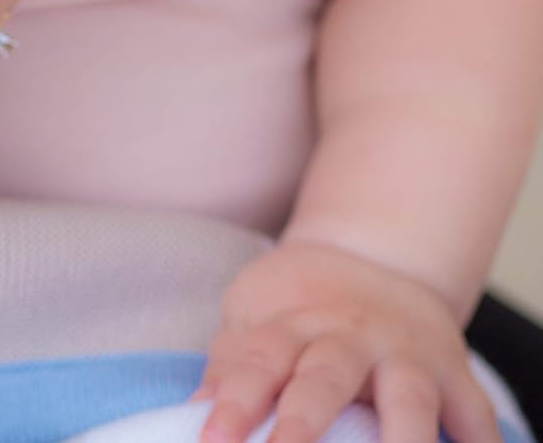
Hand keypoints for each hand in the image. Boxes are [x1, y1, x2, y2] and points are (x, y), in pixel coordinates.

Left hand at [196, 242, 499, 442]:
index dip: (233, 403)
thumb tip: (198, 405)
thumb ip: (231, 363)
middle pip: (326, 376)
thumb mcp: (254, 315)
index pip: (257, 362)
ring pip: (406, 394)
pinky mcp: (454, 371)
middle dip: (305, 420)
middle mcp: (349, 337)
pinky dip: (479, 441)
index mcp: (293, 324)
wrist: (370, 253)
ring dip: (402, 437)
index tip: (212, 440)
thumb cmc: (299, 303)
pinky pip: (474, 410)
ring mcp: (405, 353)